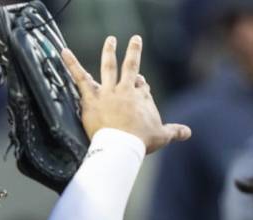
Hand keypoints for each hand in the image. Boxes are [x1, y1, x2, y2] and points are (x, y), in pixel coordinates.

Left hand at [61, 35, 190, 152]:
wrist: (122, 145)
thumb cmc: (141, 141)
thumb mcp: (162, 135)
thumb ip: (174, 131)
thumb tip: (188, 132)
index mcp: (142, 97)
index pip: (142, 85)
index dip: (141, 85)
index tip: (140, 84)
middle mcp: (126, 90)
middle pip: (131, 67)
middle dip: (133, 53)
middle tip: (135, 40)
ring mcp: (108, 92)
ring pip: (109, 67)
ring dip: (109, 51)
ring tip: (110, 40)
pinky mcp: (92, 97)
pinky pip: (79, 77)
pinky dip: (71, 64)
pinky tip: (64, 52)